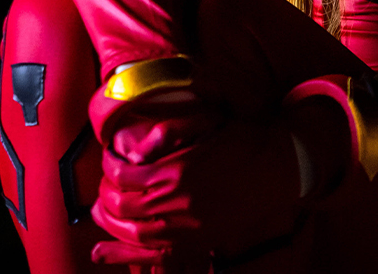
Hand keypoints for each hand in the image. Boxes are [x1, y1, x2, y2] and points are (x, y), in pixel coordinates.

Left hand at [91, 113, 302, 264]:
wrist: (276, 168)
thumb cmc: (240, 140)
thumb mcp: (202, 124)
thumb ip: (167, 132)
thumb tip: (135, 144)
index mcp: (175, 171)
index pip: (123, 174)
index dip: (110, 166)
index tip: (110, 158)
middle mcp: (176, 203)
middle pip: (122, 206)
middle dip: (106, 195)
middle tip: (104, 184)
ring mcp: (186, 227)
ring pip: (134, 233)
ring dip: (111, 223)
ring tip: (101, 213)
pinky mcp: (197, 240)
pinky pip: (155, 252)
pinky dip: (128, 253)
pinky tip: (108, 251)